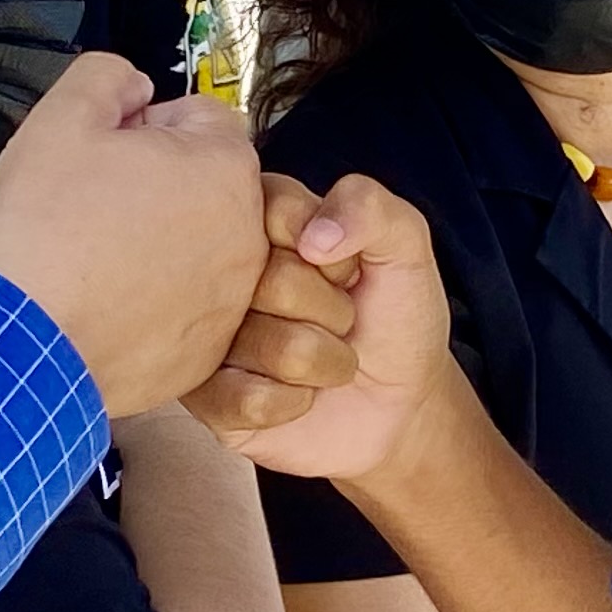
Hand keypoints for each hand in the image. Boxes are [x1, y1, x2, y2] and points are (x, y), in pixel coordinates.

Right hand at [0, 55, 265, 419]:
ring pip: (198, 248)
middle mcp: (246, 234)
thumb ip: (108, 77)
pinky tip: (107, 302)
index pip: (201, 118)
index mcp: (224, 167)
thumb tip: (132, 86)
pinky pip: (186, 309)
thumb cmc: (46, 233)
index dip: (145, 127)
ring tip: (98, 258)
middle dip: (158, 186)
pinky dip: (154, 302)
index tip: (108, 153)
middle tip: (98, 207)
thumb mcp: (61, 117)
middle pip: (205, 185)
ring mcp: (232, 299)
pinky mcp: (208, 352)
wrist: (26, 343)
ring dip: (158, 244)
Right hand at [189, 173, 452, 483]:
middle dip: (332, 312)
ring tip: (320, 361)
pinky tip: (296, 397)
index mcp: (258, 219)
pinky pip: (250, 400)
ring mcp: (209, 334)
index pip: (278, 211)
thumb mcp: (404, 247)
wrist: (397, 405)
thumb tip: (313, 237)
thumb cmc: (394, 318)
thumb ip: (369, 206)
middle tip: (339, 322)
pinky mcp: (206, 397)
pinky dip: (292, 404)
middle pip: (278, 283)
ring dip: (320, 363)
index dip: (331, 254)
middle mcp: (222, 273)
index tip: (346, 270)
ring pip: (273, 348)